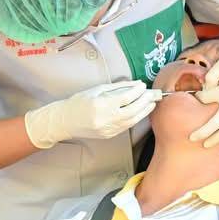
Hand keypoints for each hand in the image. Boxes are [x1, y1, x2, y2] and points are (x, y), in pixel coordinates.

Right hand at [25, 80, 160, 148]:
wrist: (64, 121)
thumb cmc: (78, 102)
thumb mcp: (96, 90)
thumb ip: (117, 87)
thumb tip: (136, 85)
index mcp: (101, 105)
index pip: (126, 97)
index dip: (137, 91)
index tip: (143, 86)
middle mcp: (105, 119)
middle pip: (132, 110)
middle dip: (145, 101)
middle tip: (154, 94)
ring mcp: (107, 129)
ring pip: (132, 120)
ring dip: (144, 111)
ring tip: (152, 103)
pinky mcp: (109, 135)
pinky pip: (126, 126)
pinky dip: (135, 118)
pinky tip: (140, 112)